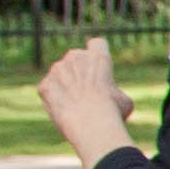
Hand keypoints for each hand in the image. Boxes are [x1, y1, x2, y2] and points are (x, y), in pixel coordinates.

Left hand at [37, 37, 133, 164]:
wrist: (89, 124)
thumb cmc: (112, 112)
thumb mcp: (125, 102)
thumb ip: (115, 93)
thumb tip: (114, 100)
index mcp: (98, 58)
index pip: (97, 44)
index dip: (97, 54)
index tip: (97, 66)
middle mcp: (75, 57)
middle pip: (75, 57)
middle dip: (78, 70)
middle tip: (85, 91)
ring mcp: (57, 70)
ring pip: (60, 73)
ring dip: (65, 84)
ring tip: (74, 105)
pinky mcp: (44, 85)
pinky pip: (48, 89)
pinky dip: (54, 98)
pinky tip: (63, 110)